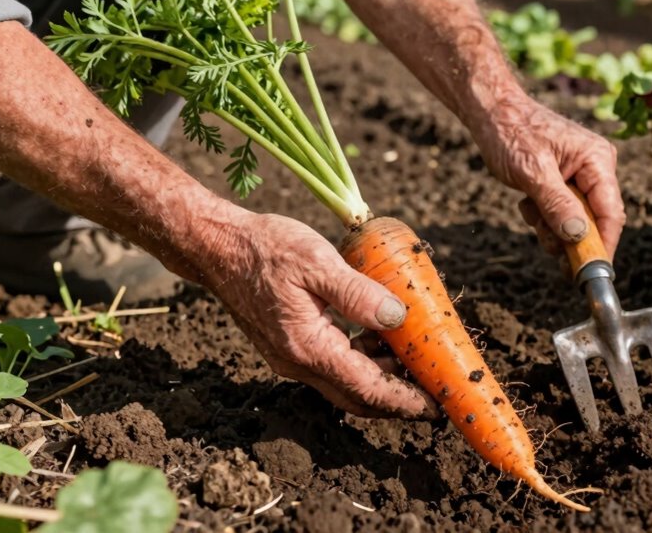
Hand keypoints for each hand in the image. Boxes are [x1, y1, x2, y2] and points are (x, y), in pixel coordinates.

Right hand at [200, 211, 437, 419]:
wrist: (216, 246)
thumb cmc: (265, 248)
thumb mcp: (317, 261)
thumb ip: (357, 293)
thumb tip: (397, 317)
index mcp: (308, 347)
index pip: (366, 388)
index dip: (404, 400)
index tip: (435, 405)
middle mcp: (298, 362)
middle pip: (357, 397)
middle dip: (397, 400)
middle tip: (434, 394)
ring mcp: (291, 357)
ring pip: (345, 382)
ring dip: (381, 377)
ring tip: (416, 360)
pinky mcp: (288, 345)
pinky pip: (332, 364)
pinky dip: (362, 359)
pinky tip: (381, 336)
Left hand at [472, 96, 624, 258]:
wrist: (491, 113)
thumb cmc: (510, 133)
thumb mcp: (532, 171)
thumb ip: (557, 204)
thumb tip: (579, 236)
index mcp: (597, 160)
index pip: (611, 213)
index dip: (601, 245)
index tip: (587, 273)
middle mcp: (596, 169)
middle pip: (594, 222)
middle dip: (567, 235)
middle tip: (542, 233)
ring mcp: (582, 177)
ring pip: (575, 223)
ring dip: (550, 225)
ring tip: (529, 205)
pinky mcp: (566, 184)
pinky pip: (561, 215)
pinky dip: (543, 216)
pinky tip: (527, 199)